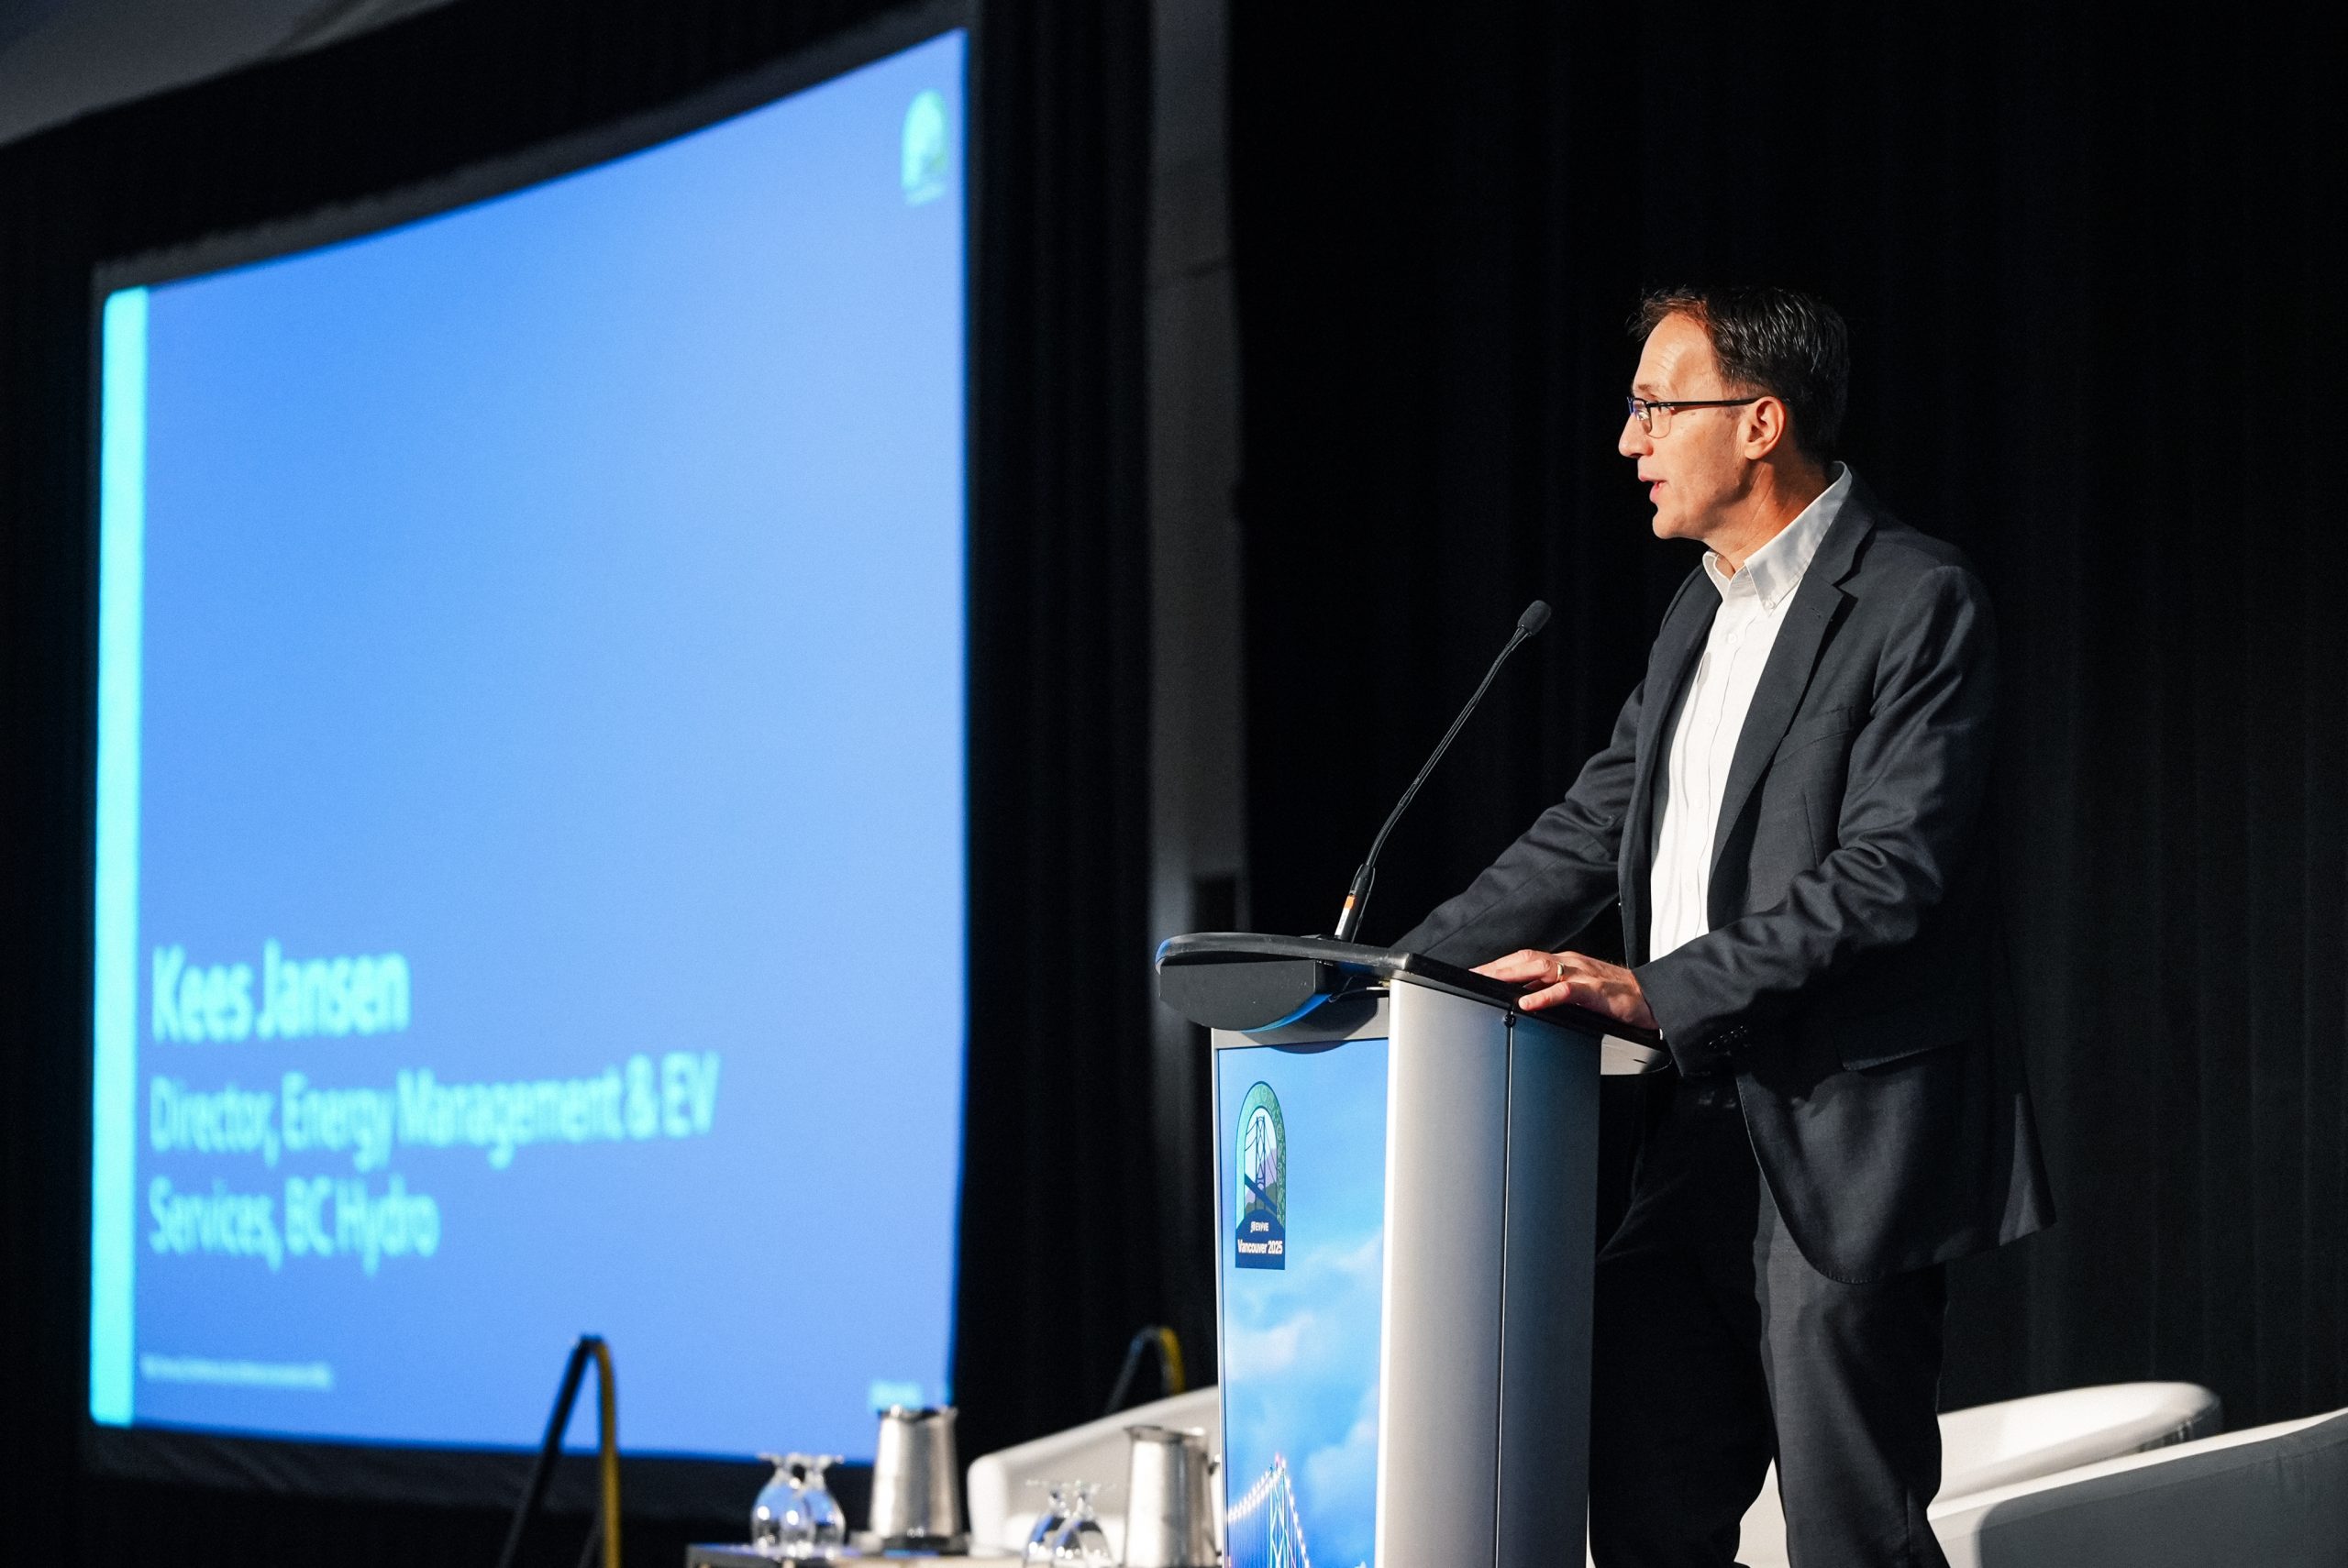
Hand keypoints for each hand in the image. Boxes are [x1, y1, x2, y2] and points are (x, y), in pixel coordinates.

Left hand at [1473, 949, 1658, 1030]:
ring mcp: (1582, 975)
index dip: (1498, 965)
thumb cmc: (1615, 996)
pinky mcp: (1595, 991)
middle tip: (1473, 977)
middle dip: (1497, 968)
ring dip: (1513, 975)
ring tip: (1490, 983)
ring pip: (1541, 969)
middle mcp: (1569, 963)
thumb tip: (1522, 998)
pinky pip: (1565, 991)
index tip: (1475, 974)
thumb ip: (1553, 990)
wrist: (1652, 998)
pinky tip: (1527, 1003)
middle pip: (1526, 960)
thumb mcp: (1578, 990)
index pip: (1524, 959)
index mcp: (1564, 962)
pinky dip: (1544, 996)